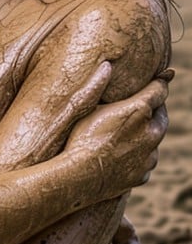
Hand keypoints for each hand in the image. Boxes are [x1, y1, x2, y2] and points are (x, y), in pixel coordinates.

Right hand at [64, 77, 168, 196]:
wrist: (79, 178)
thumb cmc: (80, 137)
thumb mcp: (85, 105)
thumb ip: (98, 84)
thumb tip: (107, 65)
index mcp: (139, 110)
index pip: (159, 90)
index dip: (161, 81)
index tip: (164, 75)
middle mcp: (150, 133)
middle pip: (162, 114)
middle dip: (155, 107)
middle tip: (143, 102)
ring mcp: (149, 156)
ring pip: (155, 138)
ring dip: (147, 131)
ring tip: (128, 129)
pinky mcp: (144, 173)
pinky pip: (147, 158)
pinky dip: (140, 152)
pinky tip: (123, 151)